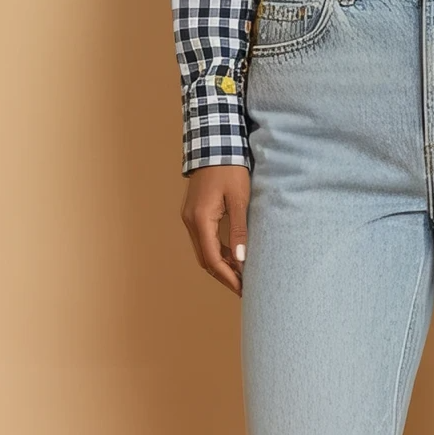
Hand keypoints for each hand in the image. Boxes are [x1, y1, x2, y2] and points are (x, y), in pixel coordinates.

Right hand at [181, 164, 251, 294]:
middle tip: (244, 288)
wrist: (214, 145)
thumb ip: (239, 231)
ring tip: (241, 275)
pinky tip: (232, 256)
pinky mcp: (193, 213)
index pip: (213, 260)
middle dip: (224, 276)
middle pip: (205, 260)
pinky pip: (203, 240)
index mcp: (200, 220)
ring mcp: (189, 217)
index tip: (243, 290)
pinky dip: (217, 252)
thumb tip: (241, 260)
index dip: (228, 278)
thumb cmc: (229, 169)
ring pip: (203, 251)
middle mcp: (190, 222)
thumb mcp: (239, 199)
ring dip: (221, 265)